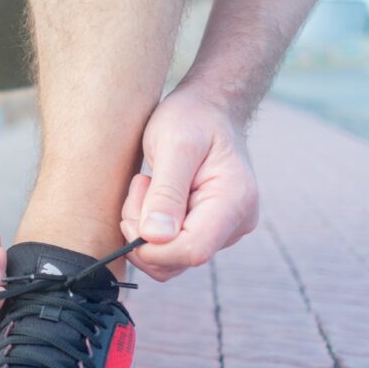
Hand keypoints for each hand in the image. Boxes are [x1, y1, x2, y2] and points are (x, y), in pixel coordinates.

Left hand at [120, 84, 258, 280]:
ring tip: (147, 187)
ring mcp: (222, 230)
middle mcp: (235, 223)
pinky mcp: (206, 230)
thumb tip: (155, 238)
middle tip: (140, 187)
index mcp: (234, 202)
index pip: (191, 251)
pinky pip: (170, 249)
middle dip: (143, 234)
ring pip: (169, 259)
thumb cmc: (193, 118)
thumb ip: (166, 193)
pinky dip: (150, 229)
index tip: (133, 212)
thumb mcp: (173, 145)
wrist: (208, 108)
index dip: (151, 246)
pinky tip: (152, 197)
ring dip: (144, 230)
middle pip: (177, 259)